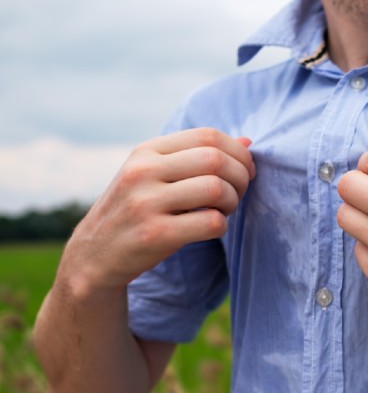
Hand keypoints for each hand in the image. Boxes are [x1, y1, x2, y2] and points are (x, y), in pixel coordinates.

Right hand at [59, 127, 255, 296]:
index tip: (245, 170)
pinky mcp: (155, 234)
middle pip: (215, 160)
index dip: (237, 152)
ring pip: (216, 189)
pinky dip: (221, 225)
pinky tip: (211, 228)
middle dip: (240, 177)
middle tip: (237, 193)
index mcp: (146, 151)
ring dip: (232, 201)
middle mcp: (143, 171)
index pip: (207, 135)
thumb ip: (197, 156)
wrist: (94, 256)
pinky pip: (211, 222)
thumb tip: (247, 141)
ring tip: (223, 210)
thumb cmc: (136, 211)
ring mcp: (146, 202)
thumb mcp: (156, 175)